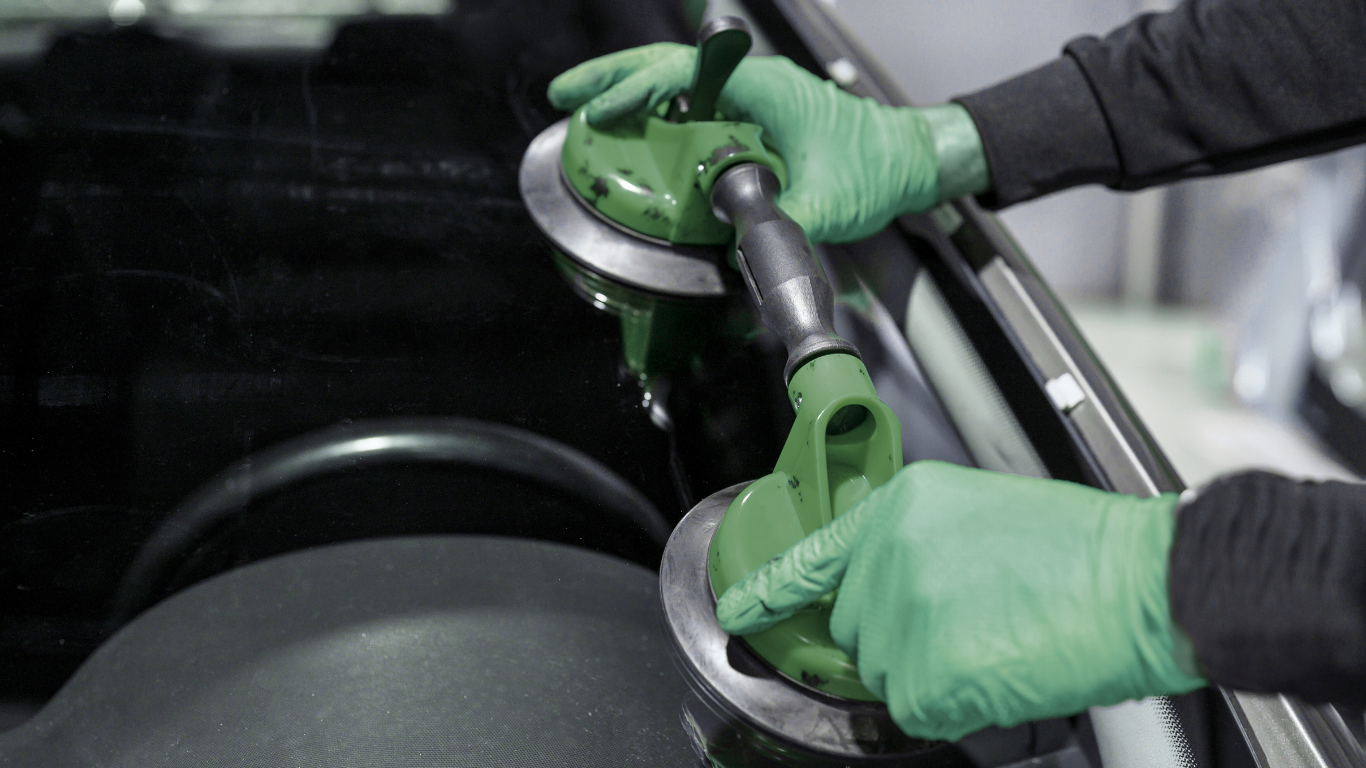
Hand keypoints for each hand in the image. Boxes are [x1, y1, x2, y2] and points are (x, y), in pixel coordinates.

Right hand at [548, 44, 953, 243]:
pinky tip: (633, 132)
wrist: (909, 162)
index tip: (600, 111)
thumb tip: (737, 246)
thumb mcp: (830, 203)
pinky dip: (656, 115)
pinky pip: (694, 109)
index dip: (636, 90)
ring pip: (677, 84)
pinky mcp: (752, 120)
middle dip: (613, 78)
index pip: (685, 75)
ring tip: (585, 108)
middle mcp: (755, 86)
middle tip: (565, 93)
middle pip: (669, 68)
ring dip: (630, 93)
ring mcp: (752, 101)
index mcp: (768, 89)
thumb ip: (782, 223)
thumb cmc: (879, 168)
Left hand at [715, 461, 1206, 740]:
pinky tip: (998, 669)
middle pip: (855, 627)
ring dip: (929, 673)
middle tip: (967, 626)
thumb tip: (894, 587)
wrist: (1142, 579)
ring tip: (995, 640)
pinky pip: (917, 710)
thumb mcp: (981, 513)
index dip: (771, 591)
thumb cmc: (1083, 549)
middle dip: (897, 638)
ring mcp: (903, 613)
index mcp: (900, 507)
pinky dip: (954, 706)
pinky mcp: (926, 669)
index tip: (741, 611)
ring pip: (886, 674)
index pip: (814, 556)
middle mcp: (887, 554)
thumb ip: (919, 544)